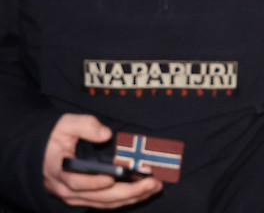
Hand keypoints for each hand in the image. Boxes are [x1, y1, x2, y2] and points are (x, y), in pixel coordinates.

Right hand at [44, 114, 161, 207]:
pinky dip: (125, 200)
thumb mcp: (65, 125)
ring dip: (131, 198)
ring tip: (154, 188)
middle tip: (151, 183)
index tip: (111, 178)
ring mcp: (76, 196)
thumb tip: (105, 133)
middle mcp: (67, 189)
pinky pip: (106, 203)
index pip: (77, 182)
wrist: (42, 155)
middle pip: (99, 197)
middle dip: (128, 192)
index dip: (94, 183)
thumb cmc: (56, 138)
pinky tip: (143, 193)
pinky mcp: (85, 198)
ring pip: (105, 203)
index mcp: (60, 170)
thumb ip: (84, 125)